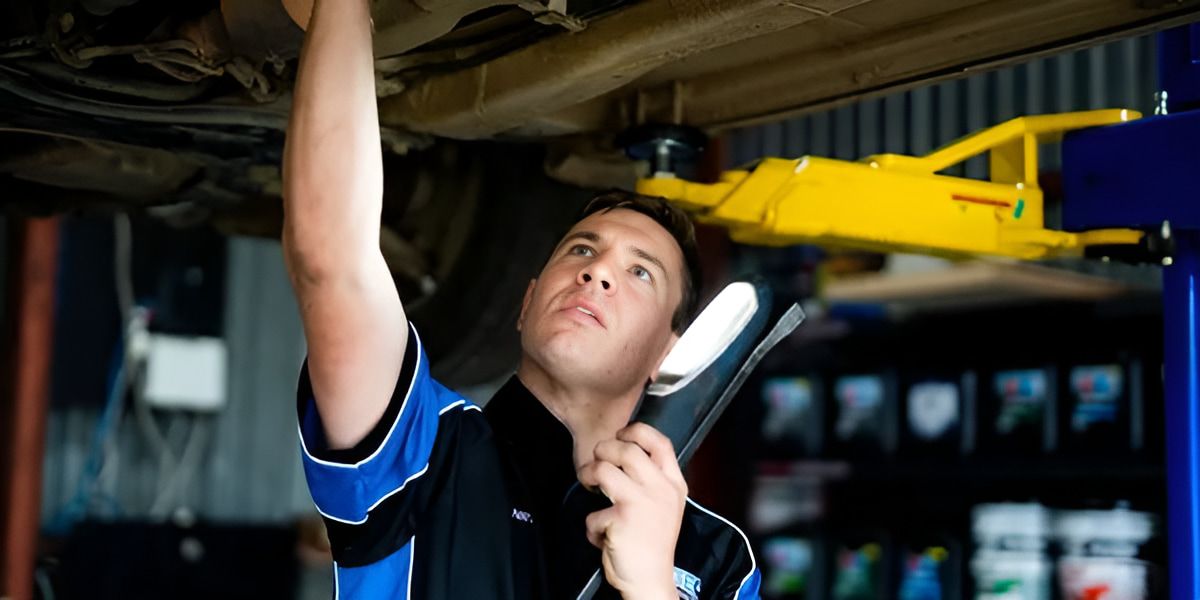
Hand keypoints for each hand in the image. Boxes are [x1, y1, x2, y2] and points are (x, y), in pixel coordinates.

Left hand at [577, 423, 687, 599]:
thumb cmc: (654, 543)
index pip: (661, 442)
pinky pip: (593, 512)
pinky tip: (603, 536)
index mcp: (674, 484)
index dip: (637, 431)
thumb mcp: (666, 505)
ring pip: (602, 470)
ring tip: (589, 484)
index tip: (621, 434)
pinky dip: (592, 525)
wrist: (651, 580)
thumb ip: (653, 480)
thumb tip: (624, 453)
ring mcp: (640, 503)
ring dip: (588, 475)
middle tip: (596, 460)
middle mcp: (660, 490)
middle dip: (603, 450)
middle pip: (626, 449)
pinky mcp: (620, 519)